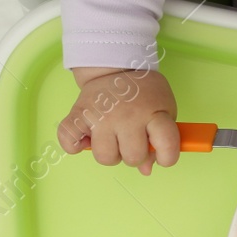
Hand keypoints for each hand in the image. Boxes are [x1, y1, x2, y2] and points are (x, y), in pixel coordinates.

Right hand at [56, 67, 179, 175]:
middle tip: (132, 139)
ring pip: (105, 157)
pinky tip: (87, 137)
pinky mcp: (78, 114)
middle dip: (134, 155)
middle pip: (133, 157)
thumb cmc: (143, 94)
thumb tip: (146, 169)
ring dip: (109, 153)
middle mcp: (127, 115)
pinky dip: (75, 145)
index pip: (167, 145)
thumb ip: (161, 140)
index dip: (168, 157)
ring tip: (112, 137)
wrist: (116, 68)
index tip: (163, 155)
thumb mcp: (163, 110)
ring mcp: (101, 115)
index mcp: (153, 113)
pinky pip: (69, 142)